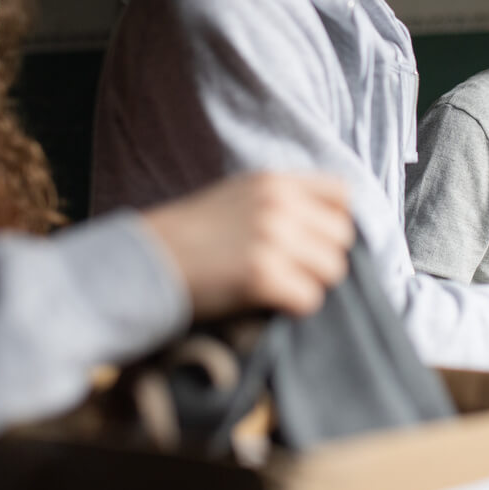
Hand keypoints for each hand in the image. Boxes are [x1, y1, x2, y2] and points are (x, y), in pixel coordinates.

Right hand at [142, 172, 352, 318]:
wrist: (146, 259)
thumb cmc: (192, 234)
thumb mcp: (238, 196)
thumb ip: (282, 201)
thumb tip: (327, 227)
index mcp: (274, 182)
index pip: (342, 195)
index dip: (333, 223)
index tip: (314, 241)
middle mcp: (278, 205)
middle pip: (342, 237)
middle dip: (323, 258)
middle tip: (292, 271)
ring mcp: (272, 239)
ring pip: (332, 270)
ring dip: (311, 284)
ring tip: (278, 287)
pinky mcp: (262, 276)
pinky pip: (309, 298)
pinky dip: (293, 307)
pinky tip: (267, 302)